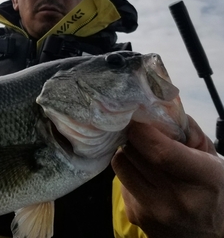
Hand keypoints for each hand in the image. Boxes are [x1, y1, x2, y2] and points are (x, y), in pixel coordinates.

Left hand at [112, 115, 223, 237]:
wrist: (212, 233)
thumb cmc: (212, 189)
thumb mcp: (211, 157)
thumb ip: (188, 130)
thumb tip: (158, 107)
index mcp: (203, 179)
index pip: (160, 151)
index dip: (142, 130)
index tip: (137, 118)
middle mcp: (176, 199)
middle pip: (134, 153)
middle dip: (134, 138)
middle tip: (142, 136)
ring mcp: (154, 212)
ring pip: (121, 164)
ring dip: (128, 155)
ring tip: (144, 157)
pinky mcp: (136, 217)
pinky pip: (120, 182)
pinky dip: (129, 174)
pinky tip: (145, 179)